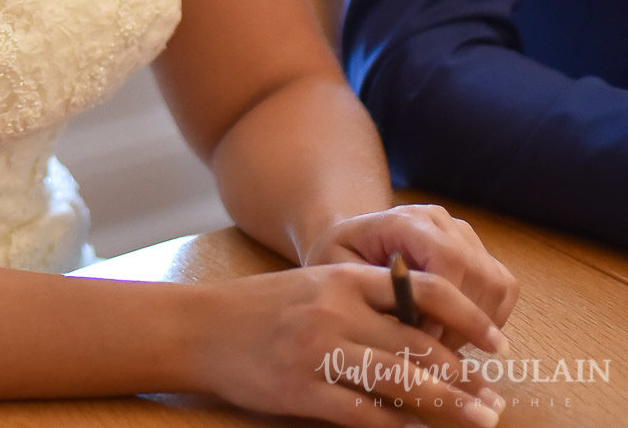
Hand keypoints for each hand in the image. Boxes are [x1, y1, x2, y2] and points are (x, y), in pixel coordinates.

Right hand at [195, 263, 508, 427]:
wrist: (196, 328)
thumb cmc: (257, 308)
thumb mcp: (311, 285)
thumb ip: (361, 298)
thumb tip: (426, 327)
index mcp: (341, 280)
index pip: (425, 291)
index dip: (468, 317)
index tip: (496, 342)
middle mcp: (335, 311)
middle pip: (422, 343)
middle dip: (467, 375)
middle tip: (495, 398)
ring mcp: (319, 352)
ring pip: (402, 380)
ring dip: (449, 403)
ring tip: (479, 418)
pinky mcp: (302, 389)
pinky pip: (365, 413)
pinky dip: (399, 425)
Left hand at [304, 206, 519, 330]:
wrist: (350, 239)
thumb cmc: (339, 257)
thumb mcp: (337, 272)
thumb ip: (371, 293)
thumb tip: (409, 329)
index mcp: (405, 220)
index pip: (449, 259)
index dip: (446, 305)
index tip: (425, 338)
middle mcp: (441, 222)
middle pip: (480, 276)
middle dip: (463, 323)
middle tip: (435, 352)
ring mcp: (464, 236)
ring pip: (498, 285)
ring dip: (479, 325)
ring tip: (443, 346)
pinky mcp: (479, 254)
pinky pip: (504, 290)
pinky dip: (489, 319)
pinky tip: (458, 333)